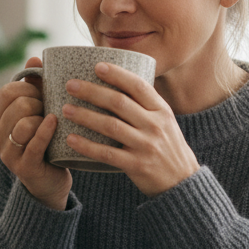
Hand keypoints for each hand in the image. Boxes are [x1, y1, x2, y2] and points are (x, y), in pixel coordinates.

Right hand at [0, 57, 71, 210]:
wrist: (50, 179)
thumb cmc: (46, 140)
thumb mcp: (39, 111)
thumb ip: (35, 86)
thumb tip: (34, 58)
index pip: (7, 91)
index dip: (29, 88)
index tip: (43, 94)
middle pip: (18, 105)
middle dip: (39, 103)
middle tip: (52, 109)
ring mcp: (8, 153)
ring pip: (24, 124)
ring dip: (43, 118)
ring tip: (54, 121)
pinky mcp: (24, 167)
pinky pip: (34, 143)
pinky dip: (46, 130)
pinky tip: (55, 122)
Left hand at [61, 62, 199, 196]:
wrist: (182, 182)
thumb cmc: (168, 147)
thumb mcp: (165, 122)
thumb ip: (146, 106)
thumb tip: (118, 84)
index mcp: (162, 110)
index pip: (138, 86)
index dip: (117, 74)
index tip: (97, 66)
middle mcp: (155, 125)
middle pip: (119, 103)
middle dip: (92, 91)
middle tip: (70, 85)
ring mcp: (145, 146)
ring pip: (110, 126)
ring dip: (85, 116)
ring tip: (66, 109)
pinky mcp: (136, 165)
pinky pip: (107, 153)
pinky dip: (87, 146)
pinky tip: (71, 139)